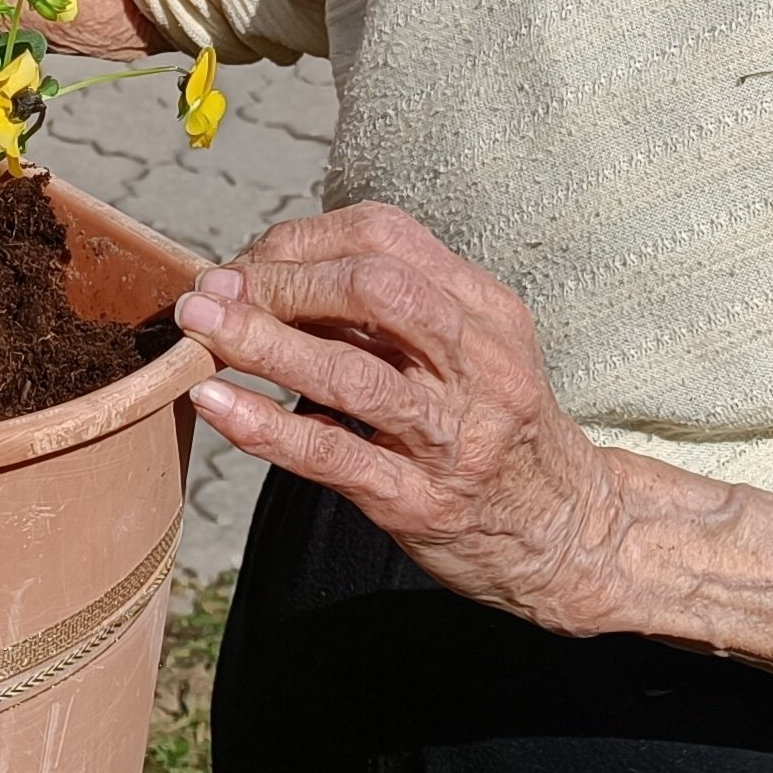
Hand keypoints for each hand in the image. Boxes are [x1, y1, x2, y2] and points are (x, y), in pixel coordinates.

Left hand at [175, 204, 629, 636]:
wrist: (572, 534)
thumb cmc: (498, 429)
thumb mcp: (472, 350)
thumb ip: (394, 313)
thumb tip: (274, 275)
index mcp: (486, 309)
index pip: (385, 237)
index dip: (303, 241)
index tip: (248, 262)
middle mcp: (479, 363)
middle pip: (373, 289)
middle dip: (281, 282)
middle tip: (212, 293)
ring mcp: (454, 436)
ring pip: (350, 371)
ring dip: (262, 341)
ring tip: (200, 328)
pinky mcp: (422, 501)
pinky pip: (334, 456)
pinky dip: (266, 426)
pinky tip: (217, 402)